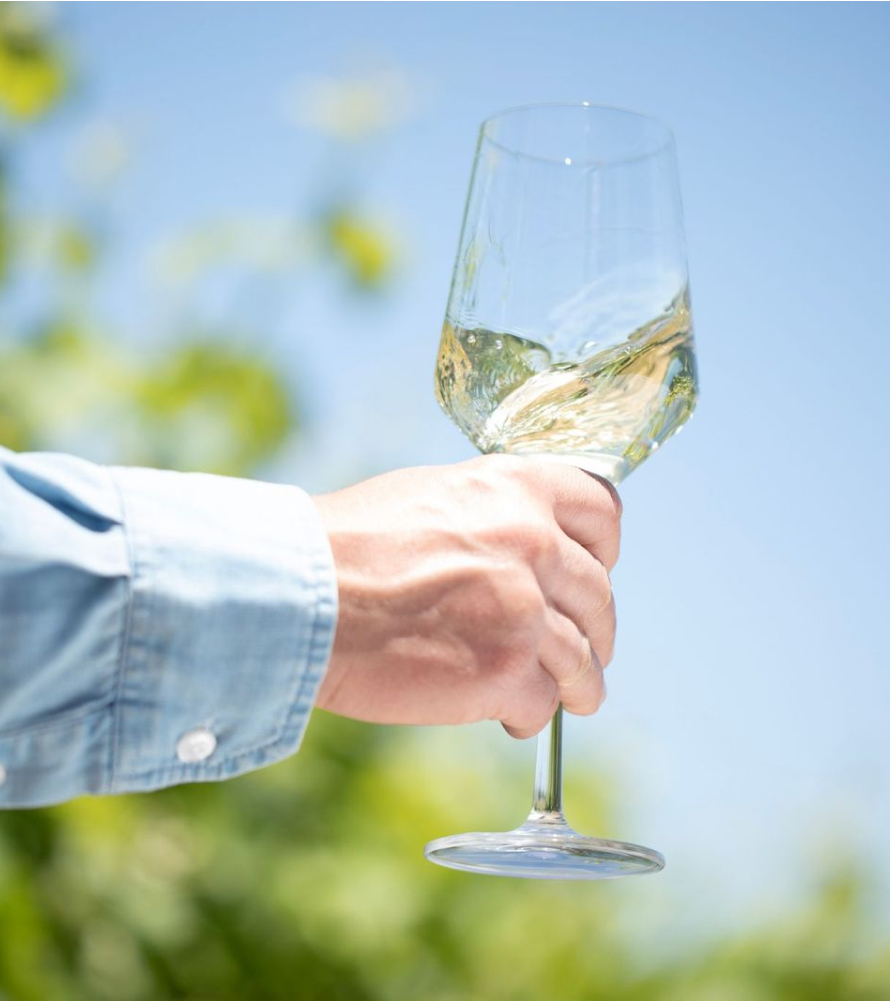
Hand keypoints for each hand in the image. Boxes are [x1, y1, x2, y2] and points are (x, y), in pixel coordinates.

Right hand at [311, 454, 620, 738]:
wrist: (301, 593)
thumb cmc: (349, 543)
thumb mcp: (433, 495)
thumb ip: (492, 512)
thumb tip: (521, 539)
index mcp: (519, 488)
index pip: (603, 511)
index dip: (603, 550)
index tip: (593, 572)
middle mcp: (535, 543)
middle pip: (600, 597)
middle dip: (596, 630)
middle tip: (585, 651)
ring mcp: (525, 609)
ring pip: (583, 660)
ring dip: (579, 685)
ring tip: (571, 699)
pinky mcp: (505, 670)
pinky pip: (542, 702)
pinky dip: (529, 714)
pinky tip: (508, 715)